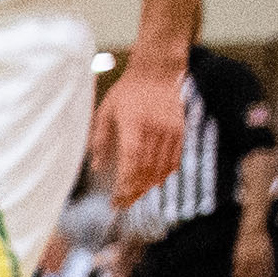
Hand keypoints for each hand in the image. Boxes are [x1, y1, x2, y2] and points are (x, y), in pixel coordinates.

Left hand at [93, 61, 185, 202]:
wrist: (157, 71)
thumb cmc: (127, 92)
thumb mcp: (106, 111)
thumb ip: (100, 140)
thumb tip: (96, 167)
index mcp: (134, 124)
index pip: (132, 161)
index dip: (125, 184)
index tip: (116, 199)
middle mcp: (154, 129)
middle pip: (146, 170)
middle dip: (133, 192)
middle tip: (121, 205)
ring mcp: (170, 131)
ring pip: (161, 168)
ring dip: (147, 187)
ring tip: (134, 197)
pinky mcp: (180, 131)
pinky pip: (174, 160)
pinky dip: (163, 175)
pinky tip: (152, 183)